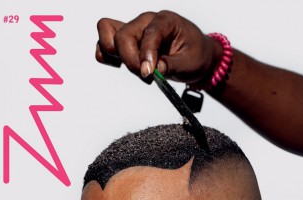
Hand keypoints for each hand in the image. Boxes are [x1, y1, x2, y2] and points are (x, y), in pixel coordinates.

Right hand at [96, 11, 221, 84]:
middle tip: (146, 76)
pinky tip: (120, 66)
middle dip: (130, 60)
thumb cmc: (195, 55)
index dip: (146, 54)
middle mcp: (146, 22)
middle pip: (123, 35)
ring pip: (107, 32)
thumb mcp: (189, 63)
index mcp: (165, 21)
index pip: (148, 33)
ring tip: (135, 69)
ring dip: (114, 55)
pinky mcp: (127, 43)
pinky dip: (107, 55)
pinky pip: (105, 44)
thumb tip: (153, 70)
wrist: (197, 57)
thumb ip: (170, 65)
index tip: (148, 73)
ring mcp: (134, 30)